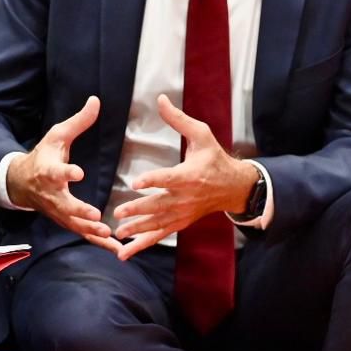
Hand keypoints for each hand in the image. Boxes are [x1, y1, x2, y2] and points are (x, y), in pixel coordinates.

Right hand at [5, 96, 118, 251]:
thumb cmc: (43, 156)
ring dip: (91, 231)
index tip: (77, 173)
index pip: (57, 172)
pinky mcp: (66, 222)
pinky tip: (119, 249)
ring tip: (109, 236)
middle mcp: (52, 194)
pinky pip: (83, 234)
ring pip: (75, 225)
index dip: (66, 173)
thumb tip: (96, 100)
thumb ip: (78, 122)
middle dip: (80, 212)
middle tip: (95, 216)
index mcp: (49, 171)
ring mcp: (58, 211)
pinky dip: (99, 243)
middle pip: (66, 206)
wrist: (20, 183)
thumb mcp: (57, 135)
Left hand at [111, 95, 256, 260]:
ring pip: (157, 224)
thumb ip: (179, 119)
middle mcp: (185, 197)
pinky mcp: (180, 223)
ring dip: (137, 230)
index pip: (169, 178)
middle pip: (159, 205)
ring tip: (117, 233)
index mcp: (190, 175)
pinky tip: (124, 251)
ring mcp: (182, 213)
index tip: (136, 183)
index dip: (153, 181)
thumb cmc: (214, 158)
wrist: (233, 187)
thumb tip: (160, 99)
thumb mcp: (202, 134)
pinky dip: (142, 244)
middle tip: (118, 212)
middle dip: (138, 210)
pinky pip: (160, 235)